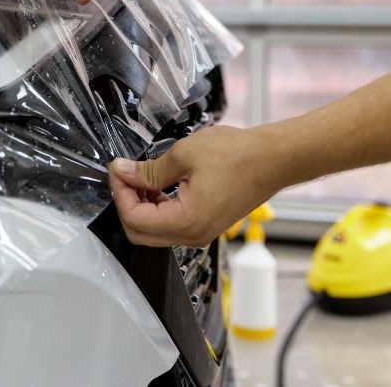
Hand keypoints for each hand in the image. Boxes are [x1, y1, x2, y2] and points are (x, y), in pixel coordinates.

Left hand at [107, 125, 280, 246]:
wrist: (273, 159)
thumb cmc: (237, 155)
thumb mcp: (184, 155)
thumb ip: (148, 170)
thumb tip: (122, 172)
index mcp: (186, 222)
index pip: (134, 219)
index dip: (120, 193)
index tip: (117, 169)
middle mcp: (192, 236)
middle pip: (140, 233)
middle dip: (126, 203)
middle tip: (124, 174)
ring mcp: (200, 233)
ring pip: (154, 231)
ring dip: (140, 206)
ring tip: (139, 176)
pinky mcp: (205, 225)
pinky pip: (170, 225)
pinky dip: (156, 208)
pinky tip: (156, 185)